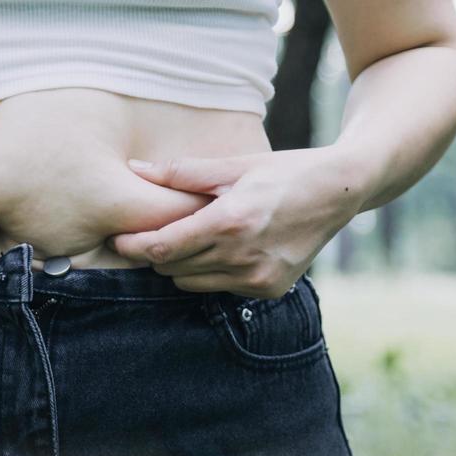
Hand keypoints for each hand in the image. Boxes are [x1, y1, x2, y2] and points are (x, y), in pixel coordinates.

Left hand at [107, 146, 363, 297]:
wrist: (339, 192)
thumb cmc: (283, 172)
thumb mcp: (234, 165)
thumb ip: (182, 173)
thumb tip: (136, 169)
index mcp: (229, 222)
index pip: (162, 247)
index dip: (133, 246)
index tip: (117, 240)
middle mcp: (242, 257)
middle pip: (171, 268)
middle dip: (157, 252)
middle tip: (156, 232)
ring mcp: (257, 278)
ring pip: (191, 283)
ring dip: (183, 264)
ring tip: (194, 238)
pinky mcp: (268, 290)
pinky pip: (219, 289)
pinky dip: (212, 273)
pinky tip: (226, 250)